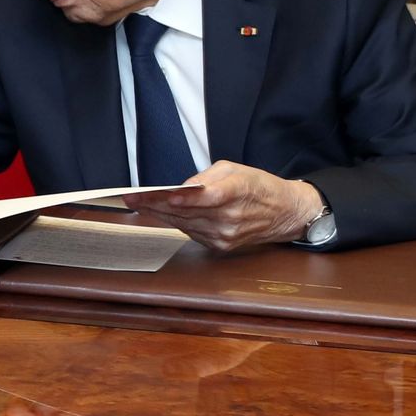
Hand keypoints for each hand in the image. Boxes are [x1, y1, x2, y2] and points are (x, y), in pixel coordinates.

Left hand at [122, 161, 322, 251]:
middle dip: (156, 204)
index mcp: (238, 193)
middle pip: (188, 212)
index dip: (185, 198)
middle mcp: (231, 218)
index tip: (164, 195)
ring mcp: (225, 235)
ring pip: (184, 224)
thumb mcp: (235, 169)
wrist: (285, 213)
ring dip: (158, 214)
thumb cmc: (258, 186)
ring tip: (137, 203)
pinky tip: (157, 213)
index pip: (208, 197)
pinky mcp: (221, 246)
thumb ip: (207, 177)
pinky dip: (174, 222)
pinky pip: (190, 232)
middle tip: (131, 197)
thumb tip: (182, 188)